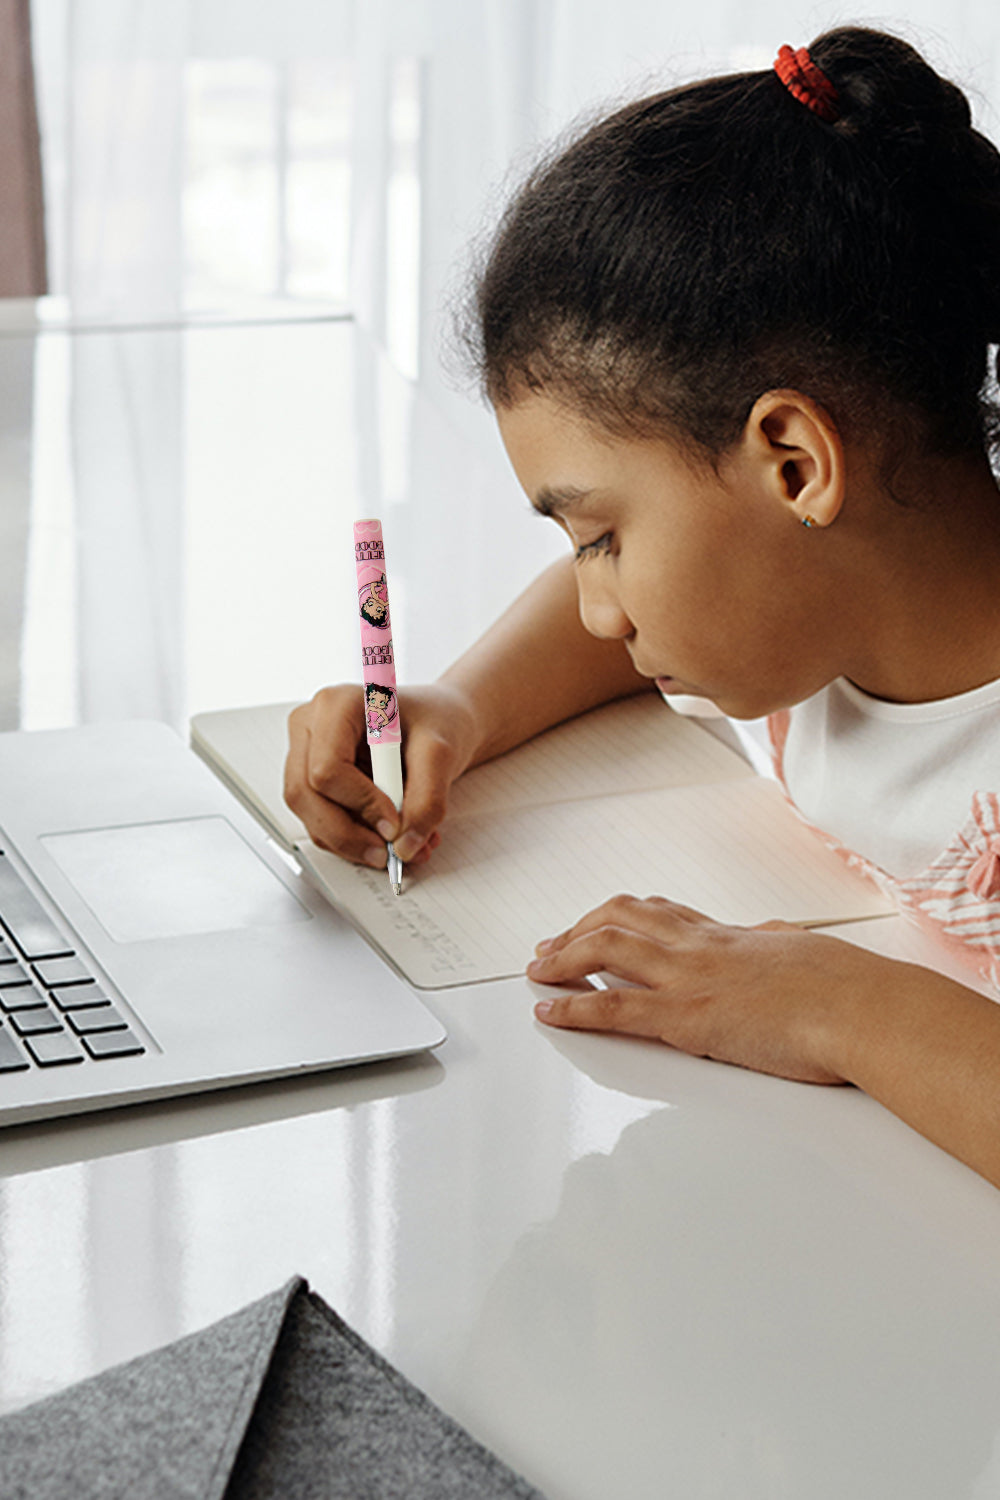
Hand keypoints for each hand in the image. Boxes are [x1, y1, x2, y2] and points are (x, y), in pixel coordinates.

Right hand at [284, 682, 479, 869]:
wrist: (438, 723)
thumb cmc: (435, 721)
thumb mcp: (441, 753)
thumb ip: (427, 799)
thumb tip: (404, 845)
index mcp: (336, 705)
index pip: (327, 767)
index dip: (359, 802)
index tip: (394, 824)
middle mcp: (311, 727)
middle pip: (305, 794)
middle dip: (347, 833)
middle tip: (389, 853)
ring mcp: (305, 755)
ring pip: (310, 815)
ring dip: (354, 842)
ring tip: (403, 846)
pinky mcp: (313, 782)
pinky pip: (322, 822)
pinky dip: (356, 840)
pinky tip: (392, 838)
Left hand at [525, 893, 883, 1084]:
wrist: (862, 1008)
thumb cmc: (848, 989)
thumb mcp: (804, 953)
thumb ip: (775, 945)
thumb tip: (770, 937)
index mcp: (729, 935)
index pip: (660, 913)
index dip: (619, 916)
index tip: (596, 923)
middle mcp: (699, 947)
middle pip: (620, 920)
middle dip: (577, 930)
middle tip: (547, 947)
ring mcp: (688, 979)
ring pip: (605, 949)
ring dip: (562, 959)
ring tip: (535, 971)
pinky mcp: (685, 1018)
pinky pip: (613, 1009)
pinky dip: (573, 1007)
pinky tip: (548, 1009)